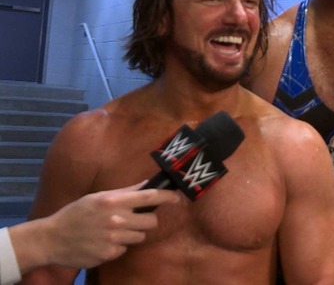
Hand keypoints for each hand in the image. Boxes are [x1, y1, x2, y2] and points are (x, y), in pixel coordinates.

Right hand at [14, 182, 178, 270]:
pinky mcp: (109, 254)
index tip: (178, 198)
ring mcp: (113, 238)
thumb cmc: (76, 213)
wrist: (52, 238)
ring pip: (140, 235)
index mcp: (113, 201)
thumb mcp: (98, 196)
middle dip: (147, 220)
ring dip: (132, 232)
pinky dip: (119, 245)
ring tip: (113, 229)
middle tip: (134, 218)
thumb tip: (148, 184)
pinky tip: (104, 240)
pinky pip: (125, 248)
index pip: (149, 197)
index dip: (168, 197)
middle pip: (151, 221)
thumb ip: (125, 191)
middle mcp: (116, 219)